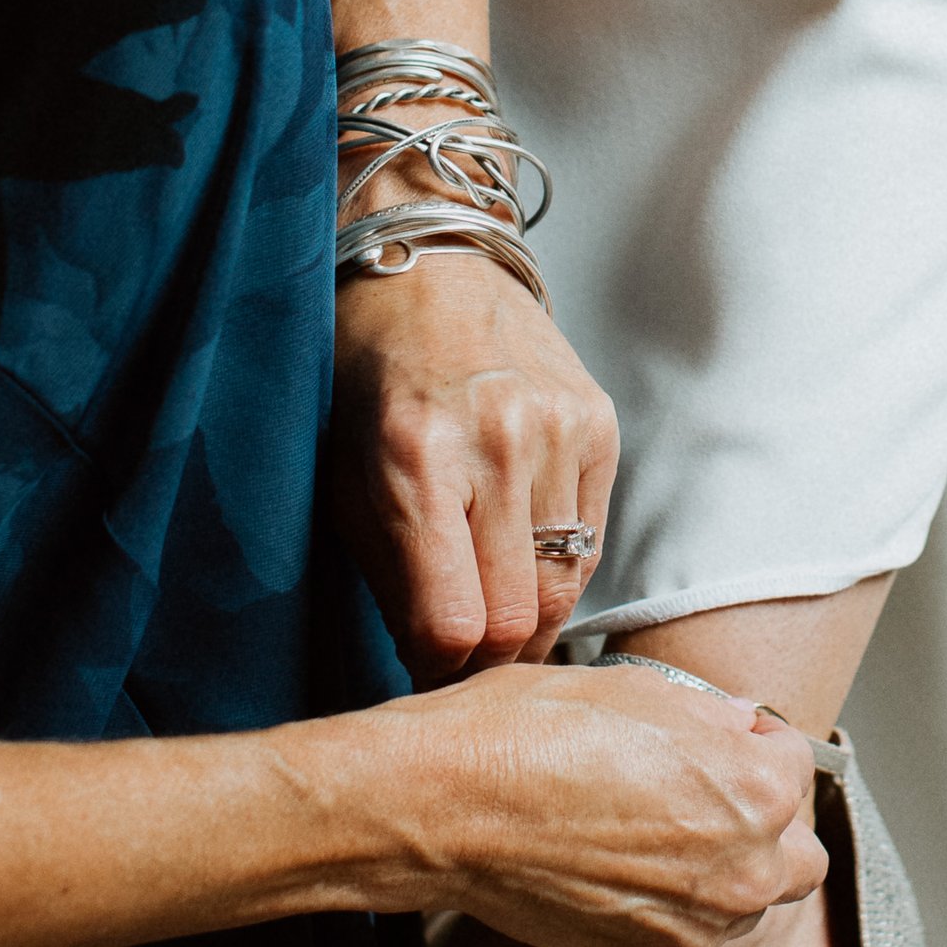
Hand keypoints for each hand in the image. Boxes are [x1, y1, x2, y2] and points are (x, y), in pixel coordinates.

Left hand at [330, 253, 618, 682]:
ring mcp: (557, 430)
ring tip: (494, 621)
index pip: (453, 622)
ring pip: (563, 588)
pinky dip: (557, 567)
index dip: (438, 672)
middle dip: (488, 663)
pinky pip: (591, 540)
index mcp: (415, 458)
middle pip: (517, 618)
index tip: (425, 677)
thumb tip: (433, 666)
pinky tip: (522, 558)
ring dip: (527, 622)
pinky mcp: (599, 423)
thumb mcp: (348, 480)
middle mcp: (497, 442)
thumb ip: (392, 578)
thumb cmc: (370, 382)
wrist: (431, 270)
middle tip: (463, 665)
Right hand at [362, 659, 827, 946]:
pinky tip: (620, 868)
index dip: (751, 741)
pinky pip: (688, 934)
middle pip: (795, 852)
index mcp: (754, 792)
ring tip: (655, 831)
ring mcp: (693, 927)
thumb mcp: (635, 688)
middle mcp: (741, 872)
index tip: (716, 738)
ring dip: (723, 870)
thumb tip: (734, 726)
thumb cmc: (526, 736)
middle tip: (704, 791)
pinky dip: (671, 907)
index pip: (795, 762)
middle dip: (762, 820)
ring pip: (746, 903)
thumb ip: (708, 715)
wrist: (445, 807)